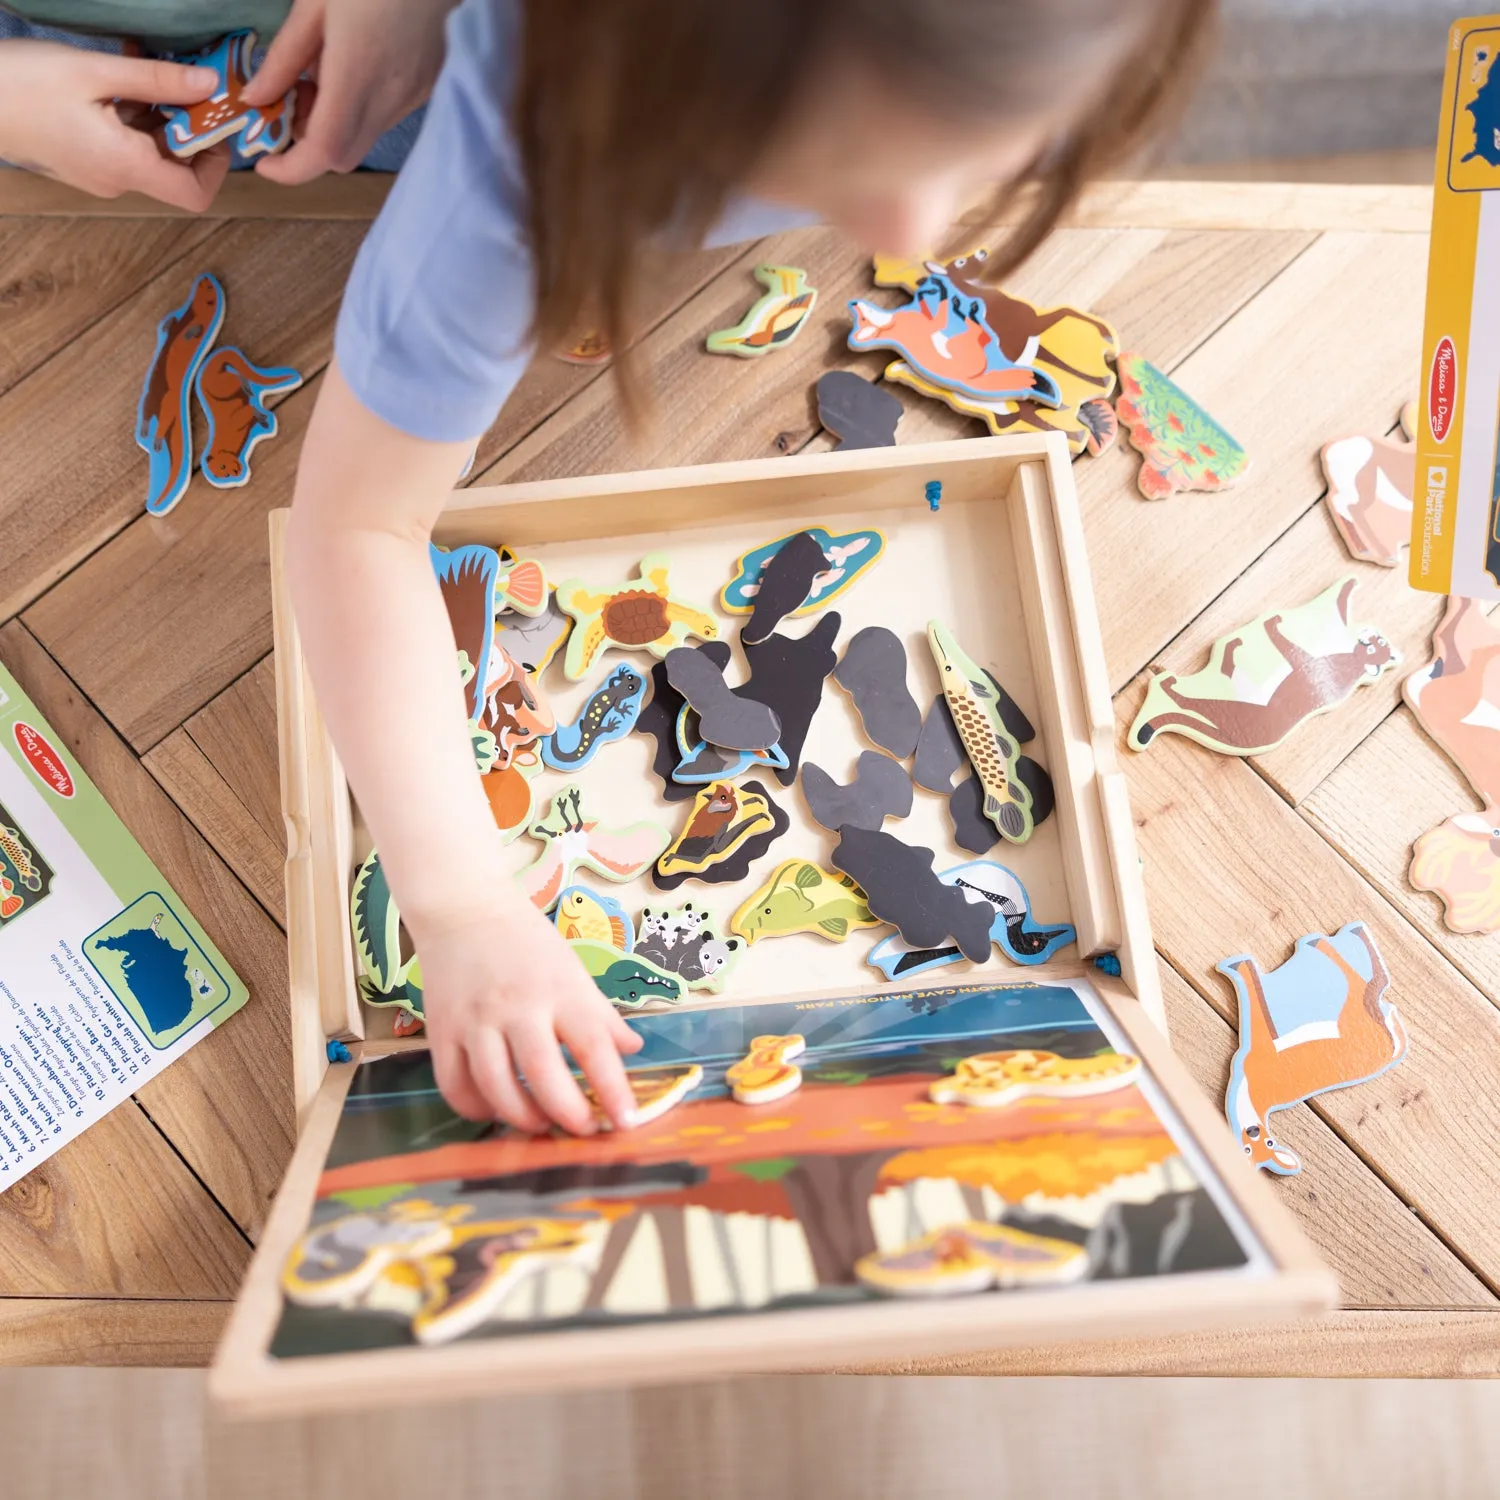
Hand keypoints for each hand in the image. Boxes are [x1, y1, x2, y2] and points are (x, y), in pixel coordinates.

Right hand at [0, 40, 229, 209]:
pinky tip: (126, 72)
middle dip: (187, 125)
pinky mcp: (82, 158)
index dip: (215, 164)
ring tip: (155, 66)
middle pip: (174, 165)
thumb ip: (157, 80)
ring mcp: (98, 171)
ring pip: (148, 148)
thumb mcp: (94, 72)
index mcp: (126, 166)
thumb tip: (211, 85)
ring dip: (159, 111)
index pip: (194, 192)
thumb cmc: (21, 83)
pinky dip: (132, 111)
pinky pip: (122, 140)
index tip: (213, 123)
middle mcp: (117, 179)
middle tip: (190, 80)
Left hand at [241, 0, 455, 183]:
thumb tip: (256, 98)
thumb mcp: (314, 4)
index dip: (292, 169)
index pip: (324, 151)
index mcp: (356, 73)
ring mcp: (412, 96)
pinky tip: (355, 66)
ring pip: (364, 137)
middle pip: (343, 155)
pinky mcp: (426, 88)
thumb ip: (285, 57)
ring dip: (335, 123)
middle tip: (290, 100)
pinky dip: (360, 107)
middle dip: (310, 143)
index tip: (265, 159)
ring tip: (322, 73)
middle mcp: (389, 97)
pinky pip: (384, 115)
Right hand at [419, 898, 644, 1135]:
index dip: (613, 1089)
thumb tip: (633, 1051)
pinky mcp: (441, 1031)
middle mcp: (517, 1006)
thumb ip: (601, 1015)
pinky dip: (476, 1109)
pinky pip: (454, 1085)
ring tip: (542, 1125)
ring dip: (522, 1118)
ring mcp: (475, 1021)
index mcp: (560, 989)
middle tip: (584, 1131)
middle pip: (542, 1073)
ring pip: (495, 1087)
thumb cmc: (527, 941)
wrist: (464, 910)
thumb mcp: (574, 971)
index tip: (627, 1122)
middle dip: (568, 1113)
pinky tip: (496, 1110)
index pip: (593, 1046)